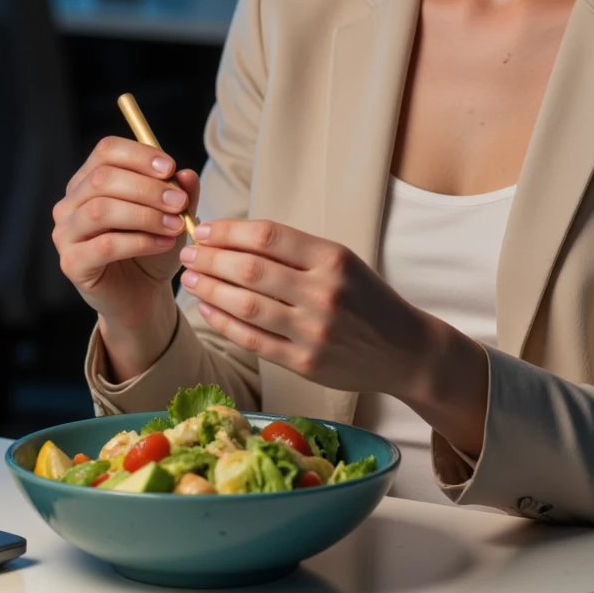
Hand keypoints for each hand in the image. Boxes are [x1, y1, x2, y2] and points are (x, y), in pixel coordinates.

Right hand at [52, 137, 200, 376]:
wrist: (143, 294)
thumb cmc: (153, 248)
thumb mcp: (173, 215)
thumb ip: (181, 193)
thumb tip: (186, 175)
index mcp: (89, 181)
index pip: (106, 151)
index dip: (139, 155)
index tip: (171, 168)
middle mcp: (70, 203)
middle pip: (102, 178)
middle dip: (147, 188)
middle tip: (180, 203)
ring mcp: (66, 233)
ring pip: (101, 210)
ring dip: (145, 215)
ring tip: (175, 225)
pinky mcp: (72, 263)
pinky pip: (105, 245)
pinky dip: (140, 242)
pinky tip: (164, 244)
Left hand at [178, 219, 429, 397]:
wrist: (404, 349)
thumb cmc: (366, 298)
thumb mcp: (342, 261)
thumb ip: (295, 251)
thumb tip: (234, 237)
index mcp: (333, 259)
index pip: (267, 237)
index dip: (229, 231)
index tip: (205, 229)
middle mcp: (323, 293)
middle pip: (250, 269)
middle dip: (212, 258)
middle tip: (189, 252)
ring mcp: (313, 331)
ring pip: (245, 305)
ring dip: (210, 289)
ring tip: (192, 277)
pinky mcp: (305, 363)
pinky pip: (252, 339)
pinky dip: (223, 322)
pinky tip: (206, 308)